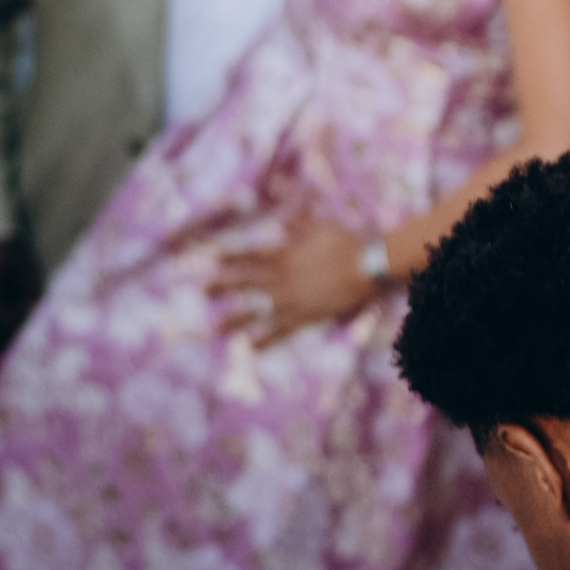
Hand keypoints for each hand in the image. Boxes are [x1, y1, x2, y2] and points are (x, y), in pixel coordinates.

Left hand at [206, 218, 387, 346]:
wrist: (366, 266)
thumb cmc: (346, 243)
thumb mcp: (319, 227)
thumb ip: (298, 225)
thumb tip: (283, 221)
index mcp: (283, 254)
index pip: (250, 255)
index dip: (230, 257)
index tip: (212, 259)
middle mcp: (280, 277)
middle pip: (244, 282)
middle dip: (222, 285)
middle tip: (203, 290)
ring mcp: (290, 299)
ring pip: (256, 311)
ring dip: (235, 319)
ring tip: (217, 328)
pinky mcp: (304, 316)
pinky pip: (280, 330)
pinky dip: (265, 340)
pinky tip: (250, 349)